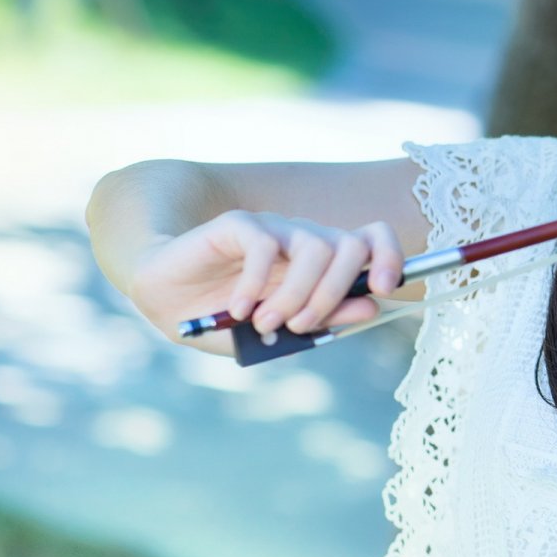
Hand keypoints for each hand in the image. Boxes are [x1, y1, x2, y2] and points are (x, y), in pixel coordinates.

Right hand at [128, 210, 404, 354]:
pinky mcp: (238, 225)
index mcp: (324, 264)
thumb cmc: (229, 319)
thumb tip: (370, 308)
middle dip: (334, 293)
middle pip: (350, 247)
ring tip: (266, 324)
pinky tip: (238, 309)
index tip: (383, 289)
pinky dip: (256, 283)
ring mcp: (275, 229)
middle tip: (300, 326)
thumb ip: (324, 319)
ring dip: (295, 295)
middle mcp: (306, 240)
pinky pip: (264, 245)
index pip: (373, 240)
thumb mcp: (279, 331)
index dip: (389, 257)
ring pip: (314, 248)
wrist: (167, 302)